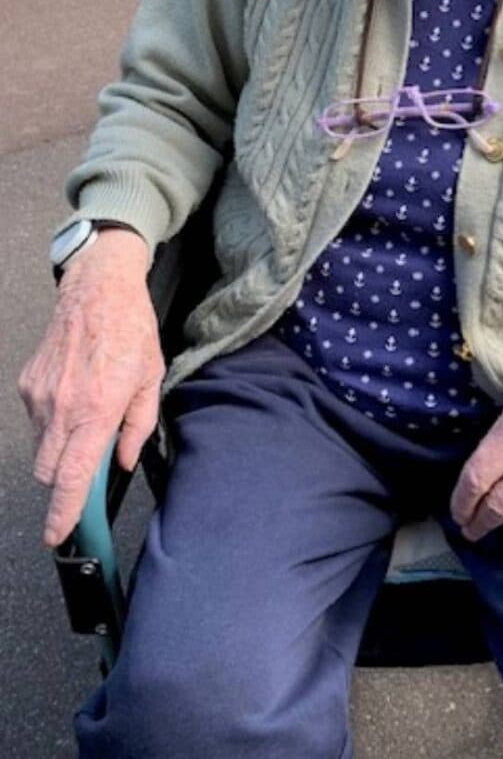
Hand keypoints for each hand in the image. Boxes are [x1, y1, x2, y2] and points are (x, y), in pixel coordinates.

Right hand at [18, 229, 162, 547]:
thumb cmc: (130, 331)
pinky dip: (53, 424)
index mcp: (97, 409)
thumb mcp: (151, 379)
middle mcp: (63, 407)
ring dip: (61, 450)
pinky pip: (36, 423)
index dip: (64, 511)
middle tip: (91, 465)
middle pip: (50, 472)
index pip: (73, 476)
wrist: (97, 290)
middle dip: (66, 482)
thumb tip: (124, 461)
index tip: (58, 534)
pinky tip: (75, 397)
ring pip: (41, 449)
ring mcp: (40, 397)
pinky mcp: (28, 386)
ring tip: (88, 416)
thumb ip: (139, 427)